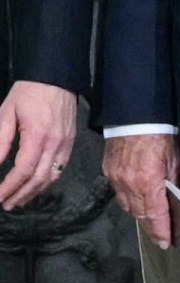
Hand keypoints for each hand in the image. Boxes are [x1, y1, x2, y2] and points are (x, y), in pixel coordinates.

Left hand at [0, 81, 77, 209]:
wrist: (57, 77)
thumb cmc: (27, 93)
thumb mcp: (6, 114)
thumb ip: (0, 142)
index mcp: (38, 135)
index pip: (23, 170)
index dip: (9, 187)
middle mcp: (55, 143)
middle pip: (39, 178)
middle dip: (21, 195)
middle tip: (5, 205)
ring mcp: (66, 143)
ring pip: (52, 176)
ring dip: (34, 192)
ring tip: (18, 200)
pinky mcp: (71, 142)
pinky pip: (60, 168)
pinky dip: (47, 181)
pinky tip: (36, 185)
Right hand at [104, 134, 179, 247]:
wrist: (135, 117)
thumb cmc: (161, 136)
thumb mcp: (175, 159)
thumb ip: (175, 182)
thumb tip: (179, 203)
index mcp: (149, 181)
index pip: (156, 214)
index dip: (161, 230)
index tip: (166, 243)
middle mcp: (129, 184)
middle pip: (141, 214)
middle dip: (152, 227)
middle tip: (161, 237)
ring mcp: (116, 180)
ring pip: (129, 207)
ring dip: (141, 216)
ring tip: (152, 223)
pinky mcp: (109, 173)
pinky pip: (120, 195)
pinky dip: (130, 203)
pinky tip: (138, 204)